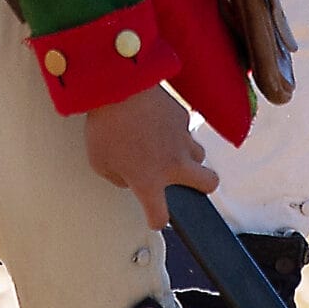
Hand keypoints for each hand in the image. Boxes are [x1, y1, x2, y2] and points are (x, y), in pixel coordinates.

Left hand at [83, 85, 218, 229]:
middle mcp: (173, 164)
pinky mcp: (183, 117)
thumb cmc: (106, 125)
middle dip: (201, 187)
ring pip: (200, 154)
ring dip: (189, 156)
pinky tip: (158, 123)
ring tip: (169, 149)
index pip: (161, 215)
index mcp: (149, 181)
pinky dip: (175, 130)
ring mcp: (182, 139)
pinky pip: (185, 129)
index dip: (156, 219)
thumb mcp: (100, 162)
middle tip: (187, 182)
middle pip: (208, 184)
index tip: (154, 217)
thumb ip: (117, 178)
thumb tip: (128, 177)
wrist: (119, 88)